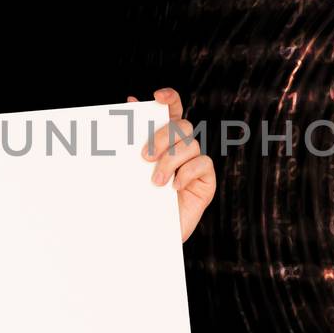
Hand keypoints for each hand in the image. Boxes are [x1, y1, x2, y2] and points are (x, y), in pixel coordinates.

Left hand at [129, 87, 215, 243]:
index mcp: (163, 140)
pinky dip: (188, 172)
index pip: (172, 110)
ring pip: (190, 145)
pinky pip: (203, 164)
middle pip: (181, 126)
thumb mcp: (128, 170)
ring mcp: (195, 164)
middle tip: (144, 157)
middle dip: (162, 137)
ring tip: (155, 182)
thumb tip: (130, 101)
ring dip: (170, 161)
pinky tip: (175, 186)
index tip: (157, 96)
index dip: (170, 98)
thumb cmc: (136, 201)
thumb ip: (130, 139)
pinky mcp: (206, 181)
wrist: (145, 236)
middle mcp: (181, 148)